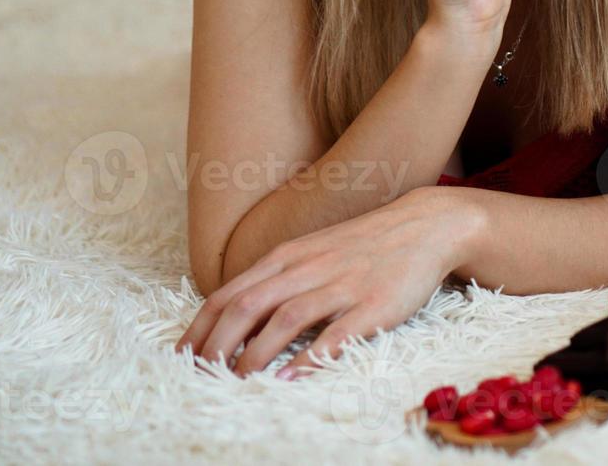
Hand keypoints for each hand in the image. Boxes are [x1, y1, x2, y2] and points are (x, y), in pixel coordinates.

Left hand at [173, 187, 472, 377]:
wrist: (425, 225)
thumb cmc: (365, 244)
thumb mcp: (314, 251)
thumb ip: (279, 278)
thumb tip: (239, 314)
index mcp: (289, 256)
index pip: (230, 292)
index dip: (200, 326)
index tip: (182, 356)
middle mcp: (308, 268)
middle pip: (247, 306)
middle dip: (216, 344)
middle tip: (199, 375)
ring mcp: (341, 285)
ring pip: (284, 319)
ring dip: (254, 354)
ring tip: (235, 382)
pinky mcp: (373, 304)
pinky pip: (333, 335)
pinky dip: (306, 358)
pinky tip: (288, 378)